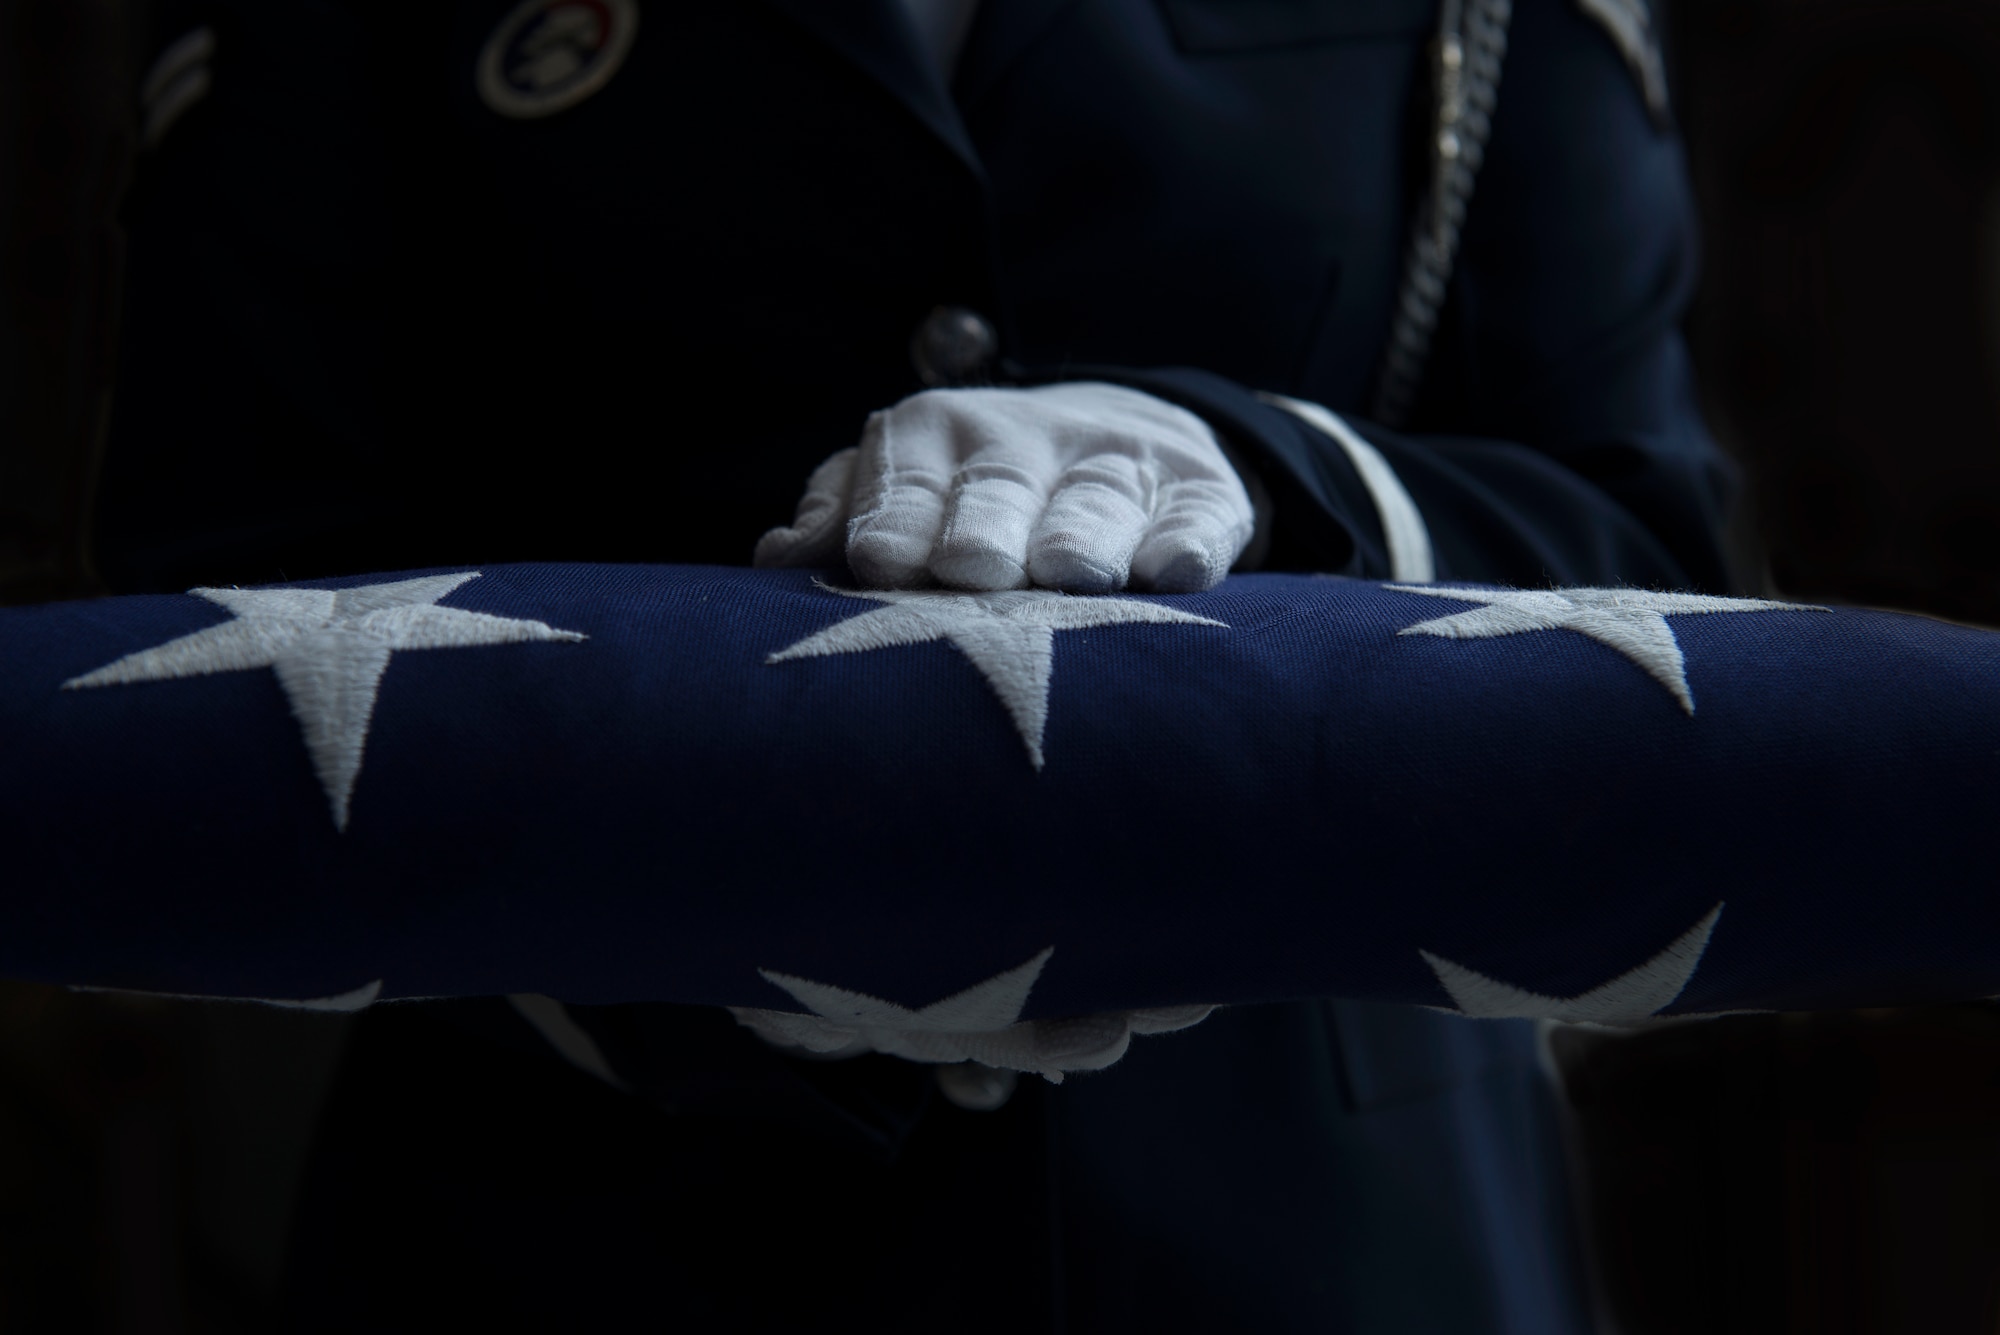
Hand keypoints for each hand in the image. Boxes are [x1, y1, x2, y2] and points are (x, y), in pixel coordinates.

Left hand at [754, 382, 1254, 592]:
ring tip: (1074, 572)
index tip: (879, 563)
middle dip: (987, 524)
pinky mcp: (1200, 494)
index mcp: (940, 435)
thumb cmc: (978, 487)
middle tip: (972, 568)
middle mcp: (1029, 442)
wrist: (1125, 436)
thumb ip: (842, 512)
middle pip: (1003, 485)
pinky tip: (1176, 573)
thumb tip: (777, 554)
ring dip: (1085, 535)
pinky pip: (1196, 519)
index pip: (910, 476)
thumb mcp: (906, 482)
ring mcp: (1118, 466)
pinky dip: (1188, 543)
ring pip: (1098, 501)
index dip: (896, 515)